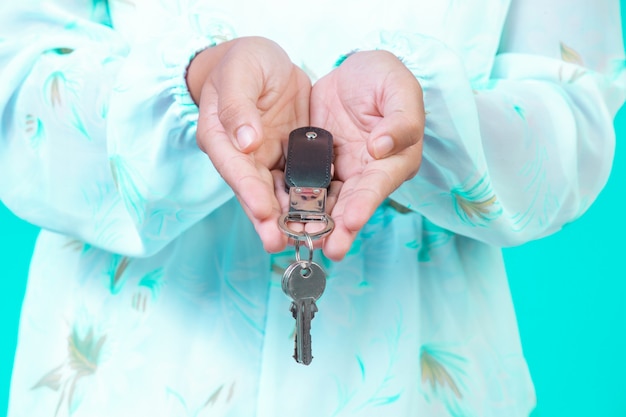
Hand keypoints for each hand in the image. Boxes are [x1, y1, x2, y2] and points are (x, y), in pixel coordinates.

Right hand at [187, 37, 310, 251]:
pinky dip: (311, 198)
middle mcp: (242, 155)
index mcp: (221, 137)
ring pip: (279, 193)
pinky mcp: (290, 156)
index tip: (263, 211)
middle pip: (255, 191)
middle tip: (280, 243)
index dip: (249, 191)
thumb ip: (238, 104)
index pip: (235, 168)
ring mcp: (267, 158)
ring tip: (306, 239)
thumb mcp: (240, 72)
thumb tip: (245, 140)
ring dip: (292, 216)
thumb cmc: (243, 61)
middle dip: (268, 218)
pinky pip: (302, 180)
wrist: (265, 61)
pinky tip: (326, 215)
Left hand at [310, 50, 424, 259]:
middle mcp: (368, 173)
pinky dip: (294, 201)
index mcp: (395, 159)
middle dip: (340, 227)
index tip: (350, 220)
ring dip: (314, 222)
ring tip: (299, 241)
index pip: (378, 184)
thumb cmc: (384, 78)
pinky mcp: (318, 166)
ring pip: (327, 202)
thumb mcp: (398, 88)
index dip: (365, 203)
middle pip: (352, 204)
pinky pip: (305, 185)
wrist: (352, 71)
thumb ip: (400, 118)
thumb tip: (383, 148)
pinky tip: (280, 217)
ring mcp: (342, 172)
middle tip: (328, 249)